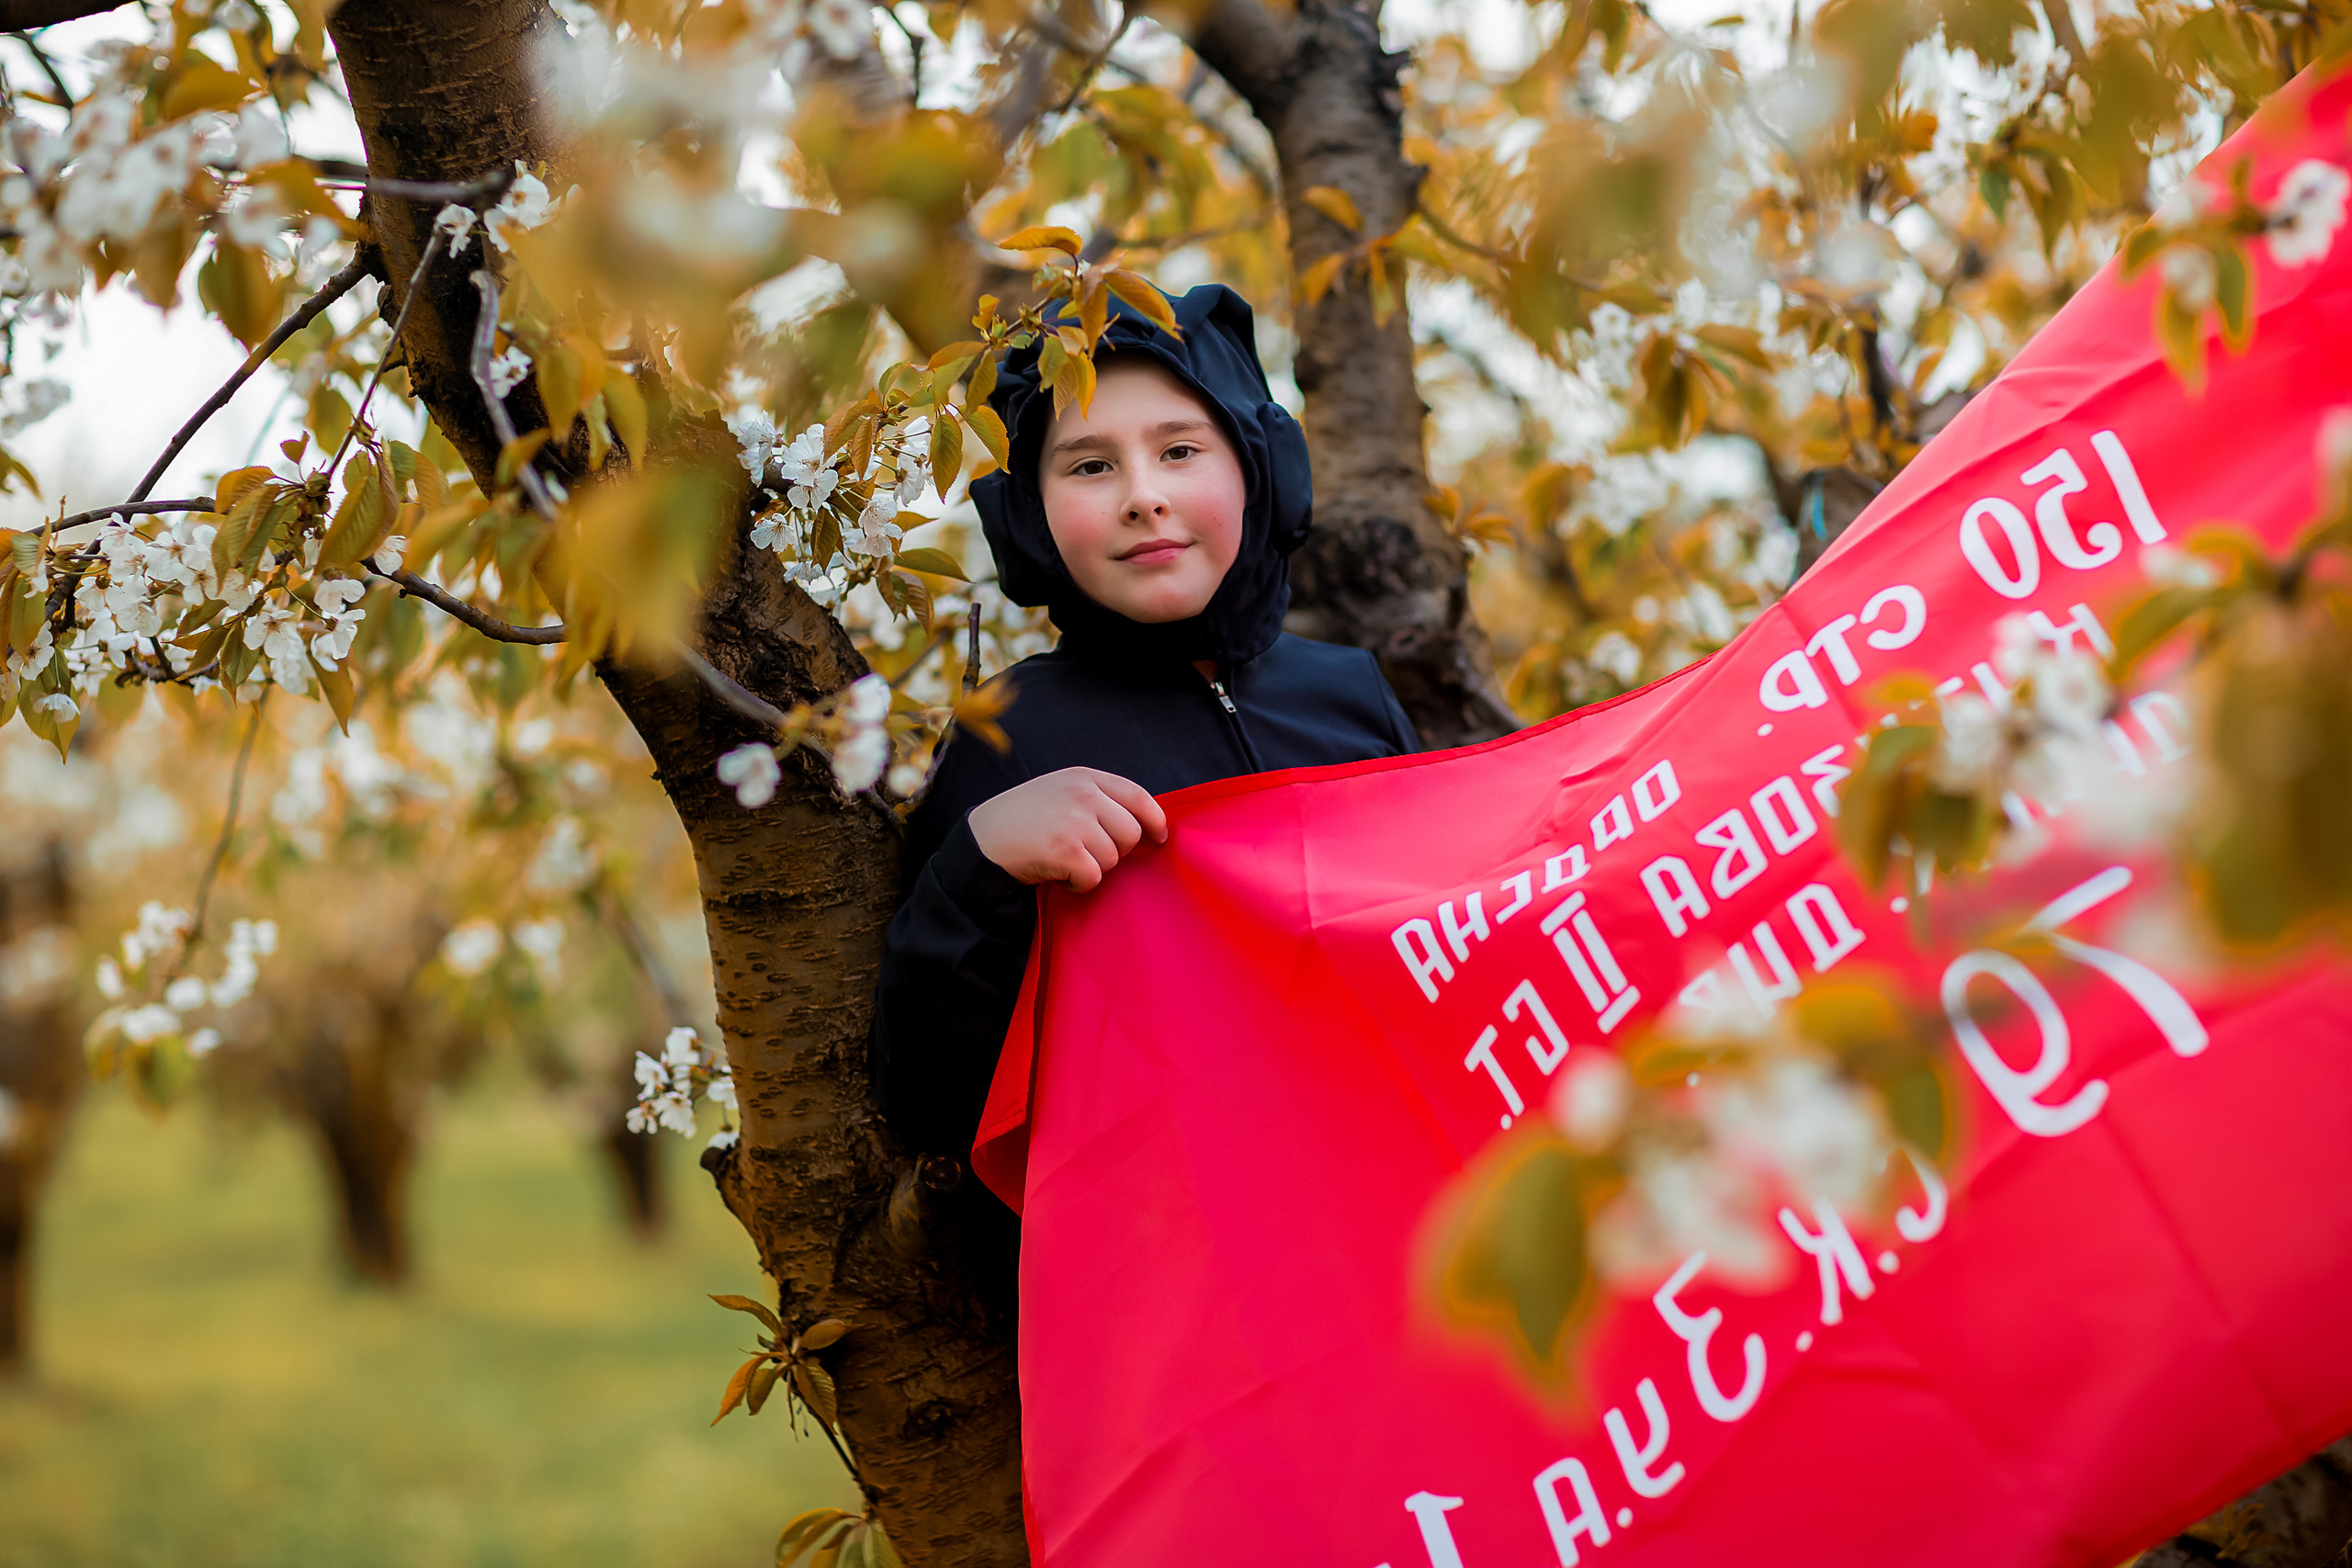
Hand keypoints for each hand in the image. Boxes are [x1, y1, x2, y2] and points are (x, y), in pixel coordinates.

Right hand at [968, 768, 1169, 891]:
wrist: (984, 839)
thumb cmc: (1025, 819)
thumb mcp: (1062, 791)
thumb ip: (1098, 799)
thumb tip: (1144, 826)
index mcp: (1085, 778)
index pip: (1139, 796)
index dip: (1155, 820)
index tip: (1159, 837)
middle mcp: (1083, 795)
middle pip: (1130, 833)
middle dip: (1115, 851)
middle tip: (1086, 852)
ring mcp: (1075, 822)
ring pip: (1113, 858)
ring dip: (1092, 868)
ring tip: (1065, 860)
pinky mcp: (1065, 851)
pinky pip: (1093, 877)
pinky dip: (1078, 884)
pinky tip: (1058, 874)